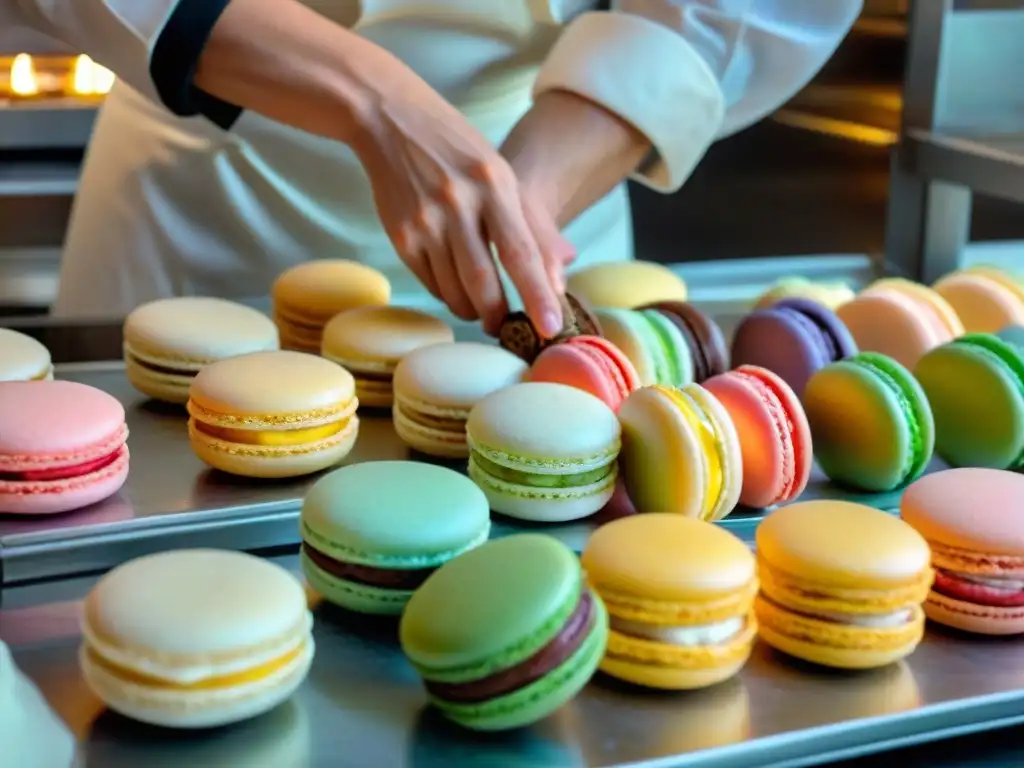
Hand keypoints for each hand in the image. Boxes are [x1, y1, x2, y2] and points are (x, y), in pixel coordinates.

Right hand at [350, 84, 572, 337]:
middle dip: (498, 315)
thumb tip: (560, 276)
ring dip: (472, 310)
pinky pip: (430, 282)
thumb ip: (534, 226)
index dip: (538, 295)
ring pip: (454, 290)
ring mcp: (425, 222)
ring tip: (481, 311)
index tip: (551, 326)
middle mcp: (458, 204)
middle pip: (483, 282)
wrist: (390, 119)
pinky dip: (447, 295)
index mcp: (494, 185)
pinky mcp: (400, 236)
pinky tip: (455, 288)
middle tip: (507, 327)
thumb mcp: (502, 174)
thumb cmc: (458, 150)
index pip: (521, 253)